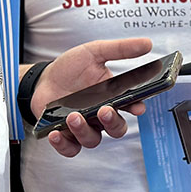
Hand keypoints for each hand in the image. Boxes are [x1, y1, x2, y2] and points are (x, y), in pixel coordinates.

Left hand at [31, 37, 151, 157]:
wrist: (43, 79)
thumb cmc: (71, 68)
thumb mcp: (95, 52)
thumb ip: (121, 49)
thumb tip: (147, 43)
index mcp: (112, 96)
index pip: (131, 105)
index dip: (136, 108)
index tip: (137, 107)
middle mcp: (100, 114)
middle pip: (116, 128)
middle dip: (112, 122)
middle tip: (104, 110)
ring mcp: (84, 127)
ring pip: (93, 140)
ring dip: (84, 131)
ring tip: (73, 116)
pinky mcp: (66, 136)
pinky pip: (70, 148)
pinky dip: (64, 145)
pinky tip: (56, 134)